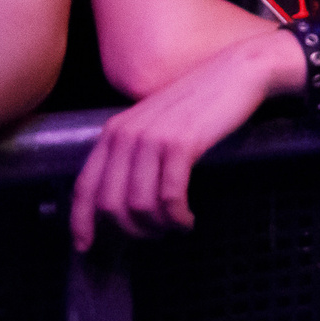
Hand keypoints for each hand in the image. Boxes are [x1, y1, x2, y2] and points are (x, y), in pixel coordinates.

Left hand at [70, 32, 287, 249]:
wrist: (238, 72)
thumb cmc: (201, 101)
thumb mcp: (156, 122)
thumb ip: (134, 150)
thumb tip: (123, 195)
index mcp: (114, 131)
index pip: (84, 186)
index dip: (81, 222)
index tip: (88, 247)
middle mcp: (126, 135)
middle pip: (109, 203)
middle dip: (129, 231)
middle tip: (152, 236)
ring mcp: (153, 138)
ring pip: (139, 204)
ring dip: (157, 227)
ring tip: (175, 228)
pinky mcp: (181, 144)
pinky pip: (170, 195)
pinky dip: (177, 217)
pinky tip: (188, 220)